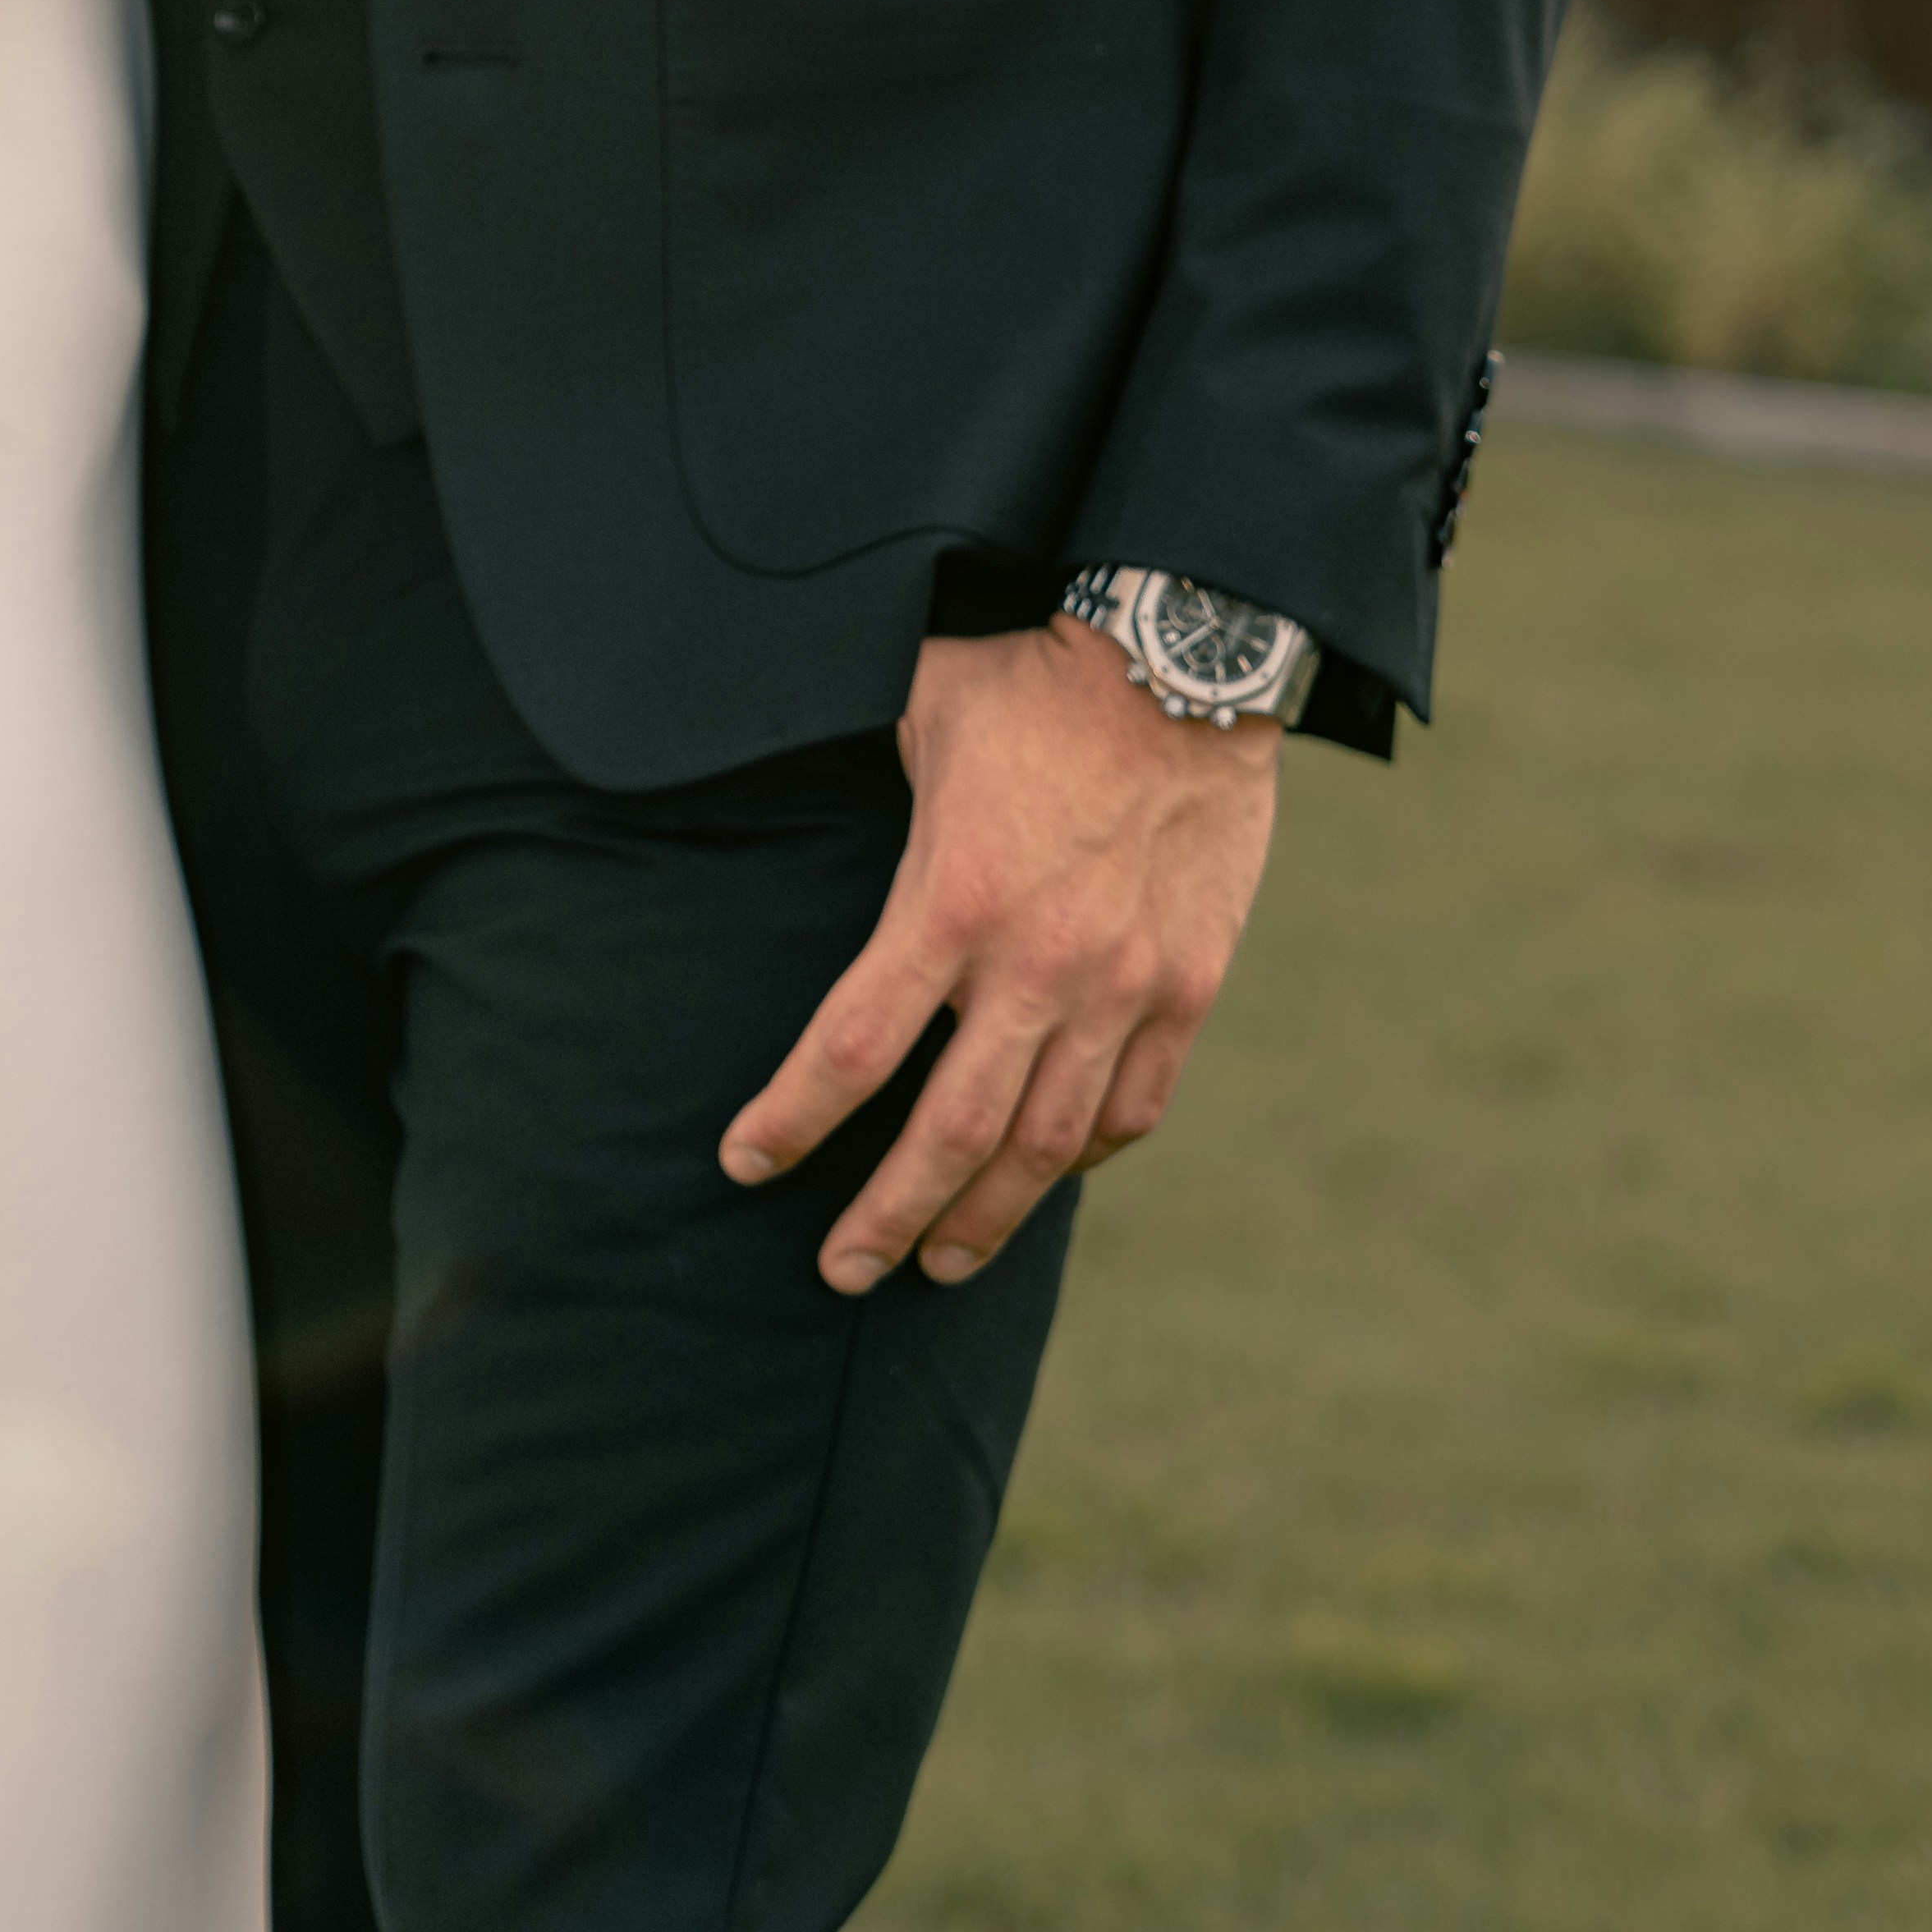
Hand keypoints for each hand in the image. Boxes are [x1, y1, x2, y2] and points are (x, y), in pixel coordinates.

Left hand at [718, 619, 1279, 1293]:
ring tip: (940, 1263)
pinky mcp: (1187, 988)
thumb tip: (804, 794)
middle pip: (946, 1134)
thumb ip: (871, 788)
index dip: (789, 1121)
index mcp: (951, 900)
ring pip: (1044, 1146)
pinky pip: (1132, 1107)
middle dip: (884, 1217)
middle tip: (839, 1271)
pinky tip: (1045, 1177)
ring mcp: (1121, 987)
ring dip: (984, 1216)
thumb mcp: (921, 713)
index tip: (744, 1163)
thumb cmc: (1033, 677)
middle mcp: (1037, 966)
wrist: (1187, 660)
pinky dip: (1083, 1156)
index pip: (850, 1049)